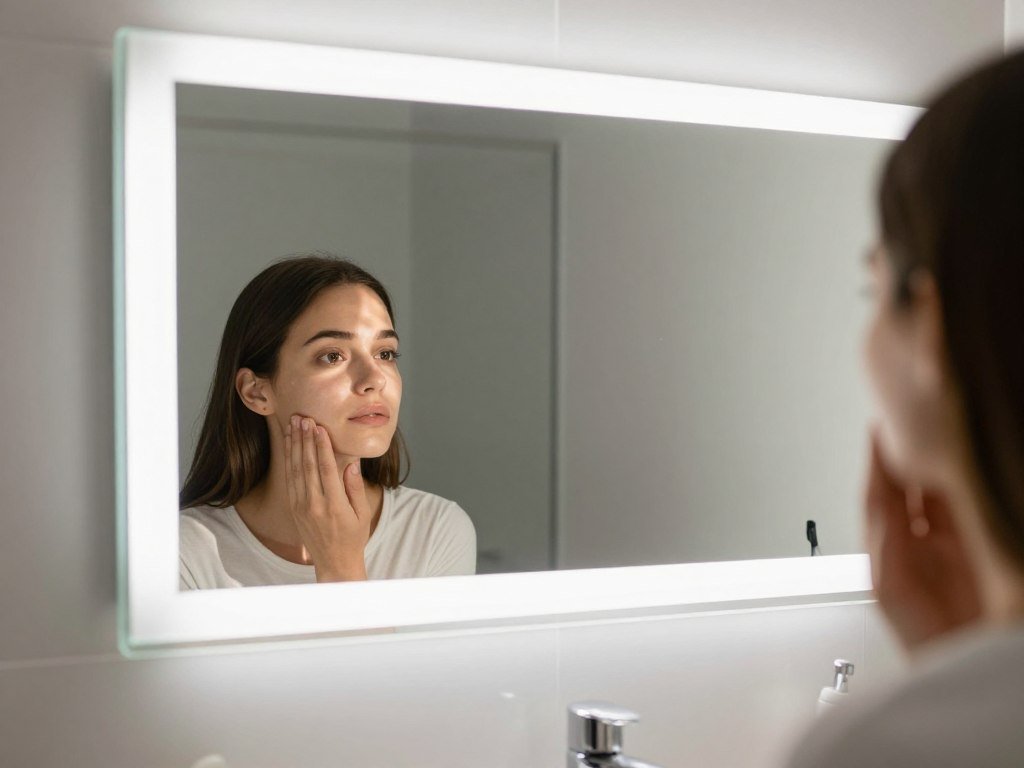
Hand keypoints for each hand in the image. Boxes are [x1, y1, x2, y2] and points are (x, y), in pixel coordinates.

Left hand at [284, 415, 372, 581]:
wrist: (334, 562)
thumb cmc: (353, 536)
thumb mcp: (362, 513)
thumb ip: (355, 487)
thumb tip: (351, 462)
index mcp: (334, 505)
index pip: (326, 469)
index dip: (321, 446)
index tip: (319, 427)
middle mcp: (315, 504)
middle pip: (307, 465)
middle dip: (305, 439)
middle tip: (303, 417)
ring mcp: (301, 506)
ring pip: (295, 470)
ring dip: (294, 445)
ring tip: (293, 424)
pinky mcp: (294, 508)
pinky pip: (290, 479)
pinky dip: (289, 459)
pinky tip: (290, 444)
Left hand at [864, 429, 981, 651]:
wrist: (964, 669)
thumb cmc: (922, 641)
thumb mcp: (891, 587)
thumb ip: (886, 539)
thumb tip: (881, 499)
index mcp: (888, 548)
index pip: (880, 493)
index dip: (879, 458)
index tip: (880, 425)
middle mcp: (917, 542)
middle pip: (910, 486)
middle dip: (908, 454)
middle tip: (912, 418)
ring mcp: (950, 544)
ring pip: (939, 492)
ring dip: (936, 465)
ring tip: (935, 433)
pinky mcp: (978, 548)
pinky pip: (967, 508)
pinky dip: (964, 486)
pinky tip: (966, 468)